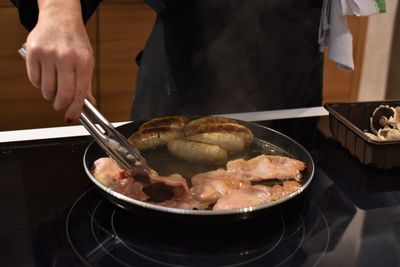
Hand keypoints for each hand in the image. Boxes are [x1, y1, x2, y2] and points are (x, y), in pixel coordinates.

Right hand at [25, 0, 94, 121]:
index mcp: (84, 61)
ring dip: (50, 95)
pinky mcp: (32, 52)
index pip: (79, 93)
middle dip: (61, 106)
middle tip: (61, 106)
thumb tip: (88, 105)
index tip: (71, 117)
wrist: (60, 18)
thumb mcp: (87, 61)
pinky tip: (46, 76)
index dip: (75, 109)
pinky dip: (40, 84)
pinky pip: (35, 80)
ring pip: (47, 90)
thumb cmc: (76, 41)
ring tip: (55, 87)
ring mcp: (48, 54)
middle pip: (62, 94)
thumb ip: (86, 85)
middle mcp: (66, 57)